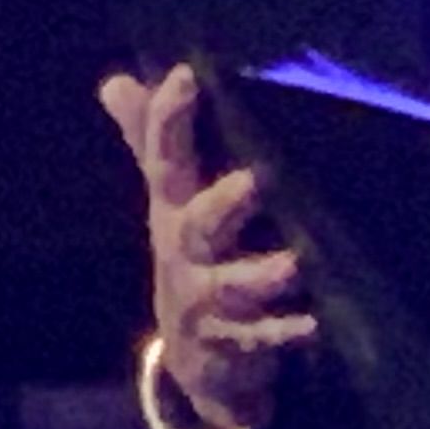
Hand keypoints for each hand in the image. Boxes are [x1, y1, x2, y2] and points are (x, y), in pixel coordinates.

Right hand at [102, 62, 311, 428]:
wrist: (193, 352)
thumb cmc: (192, 253)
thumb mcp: (169, 200)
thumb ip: (151, 142)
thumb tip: (115, 81)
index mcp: (174, 209)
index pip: (165, 158)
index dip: (170, 119)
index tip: (185, 75)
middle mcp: (185, 252)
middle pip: (197, 226)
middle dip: (222, 204)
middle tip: (255, 180)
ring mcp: (206, 300)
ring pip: (229, 287)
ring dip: (259, 276)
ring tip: (292, 265)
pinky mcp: (233, 340)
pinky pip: (257, 338)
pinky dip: (282, 334)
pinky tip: (314, 325)